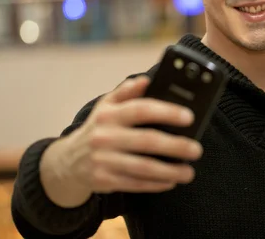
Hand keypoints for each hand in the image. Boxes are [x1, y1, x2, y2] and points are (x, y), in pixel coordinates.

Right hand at [53, 76, 202, 195]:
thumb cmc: (98, 128)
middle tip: (197, 150)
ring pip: (143, 167)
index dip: (167, 112)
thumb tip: (145, 80)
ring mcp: (103, 160)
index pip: (141, 109)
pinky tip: (171, 182)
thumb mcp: (107, 105)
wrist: (67, 161)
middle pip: (147, 141)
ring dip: (169, 171)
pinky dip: (155, 184)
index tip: (189, 117)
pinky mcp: (103, 180)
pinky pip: (135, 184)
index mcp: (109, 114)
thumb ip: (126, 91)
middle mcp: (105, 136)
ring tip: (189, 172)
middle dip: (175, 146)